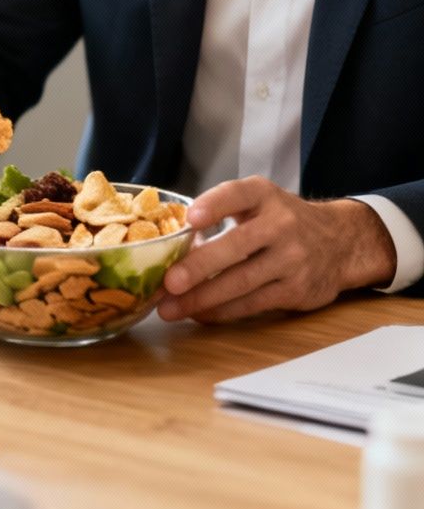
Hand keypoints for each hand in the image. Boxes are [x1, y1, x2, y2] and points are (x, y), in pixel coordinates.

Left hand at [156, 177, 396, 322]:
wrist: (341, 243)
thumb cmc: (282, 221)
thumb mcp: (258, 202)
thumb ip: (221, 212)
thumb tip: (172, 242)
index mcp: (264, 196)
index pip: (237, 194)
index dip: (214, 205)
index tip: (190, 218)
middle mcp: (281, 225)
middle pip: (236, 246)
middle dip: (199, 267)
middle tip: (168, 282)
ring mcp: (291, 259)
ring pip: (241, 282)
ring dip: (202, 298)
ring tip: (169, 308)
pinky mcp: (296, 290)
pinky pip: (252, 303)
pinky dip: (222, 311)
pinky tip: (198, 313)